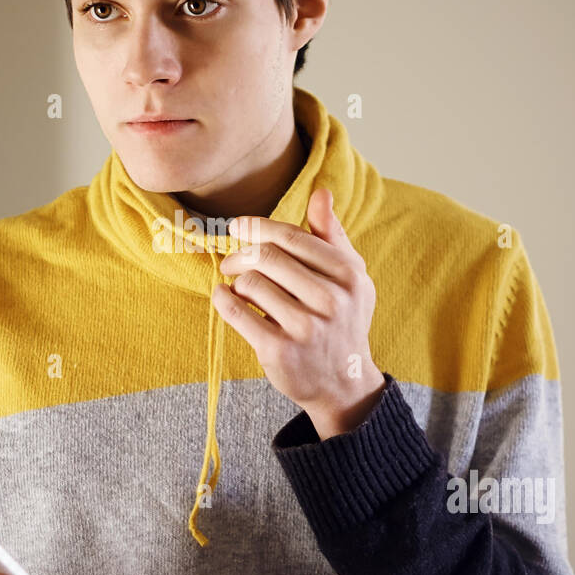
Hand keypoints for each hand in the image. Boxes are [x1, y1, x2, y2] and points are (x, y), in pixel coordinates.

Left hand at [213, 187, 385, 439]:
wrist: (344, 383)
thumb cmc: (343, 320)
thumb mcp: (350, 277)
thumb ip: (332, 235)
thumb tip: (321, 192)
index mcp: (347, 275)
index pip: (292, 238)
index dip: (258, 227)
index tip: (238, 226)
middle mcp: (329, 300)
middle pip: (267, 257)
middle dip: (241, 253)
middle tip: (231, 260)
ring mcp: (305, 327)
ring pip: (250, 284)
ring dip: (235, 281)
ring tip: (238, 286)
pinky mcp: (279, 350)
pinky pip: (238, 314)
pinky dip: (223, 300)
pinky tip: (224, 296)